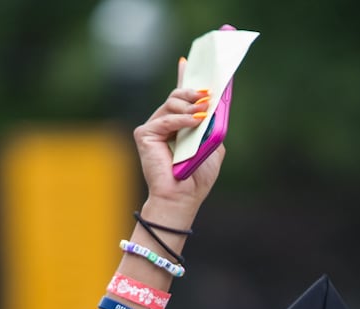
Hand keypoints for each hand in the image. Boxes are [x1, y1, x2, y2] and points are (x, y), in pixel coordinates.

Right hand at [132, 58, 224, 223]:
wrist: (183, 196)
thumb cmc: (197, 176)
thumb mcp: (213, 142)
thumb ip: (213, 122)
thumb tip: (214, 101)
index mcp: (180, 125)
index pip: (180, 97)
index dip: (183, 77)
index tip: (187, 60)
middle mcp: (164, 124)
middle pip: (176, 96)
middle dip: (193, 92)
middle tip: (208, 96)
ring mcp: (153, 128)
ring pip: (170, 103)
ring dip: (190, 106)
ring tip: (203, 115)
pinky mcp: (144, 134)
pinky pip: (165, 119)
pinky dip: (182, 120)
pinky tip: (194, 123)